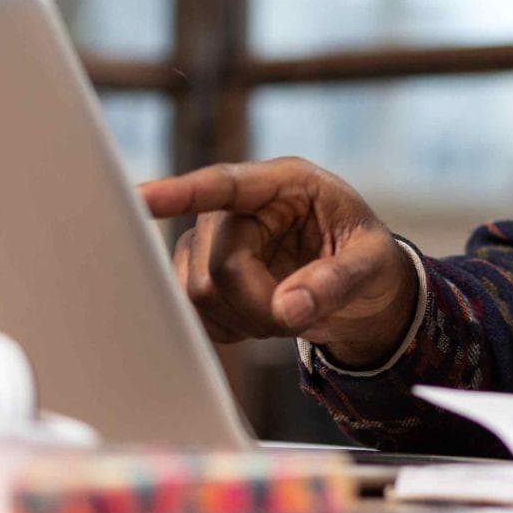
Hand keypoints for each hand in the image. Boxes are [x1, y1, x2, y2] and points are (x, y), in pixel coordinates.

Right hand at [140, 158, 418, 369]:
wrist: (360, 287)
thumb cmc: (368, 260)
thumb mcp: (372, 264)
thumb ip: (336, 281)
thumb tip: (289, 308)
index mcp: (285, 184)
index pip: (226, 185)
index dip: (182, 192)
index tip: (140, 198)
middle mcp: (240, 206)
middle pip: (216, 266)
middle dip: (257, 304)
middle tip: (298, 313)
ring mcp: (214, 239)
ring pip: (198, 293)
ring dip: (244, 318)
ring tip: (286, 310)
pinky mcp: (201, 272)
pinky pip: (194, 312)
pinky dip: (229, 328)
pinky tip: (260, 318)